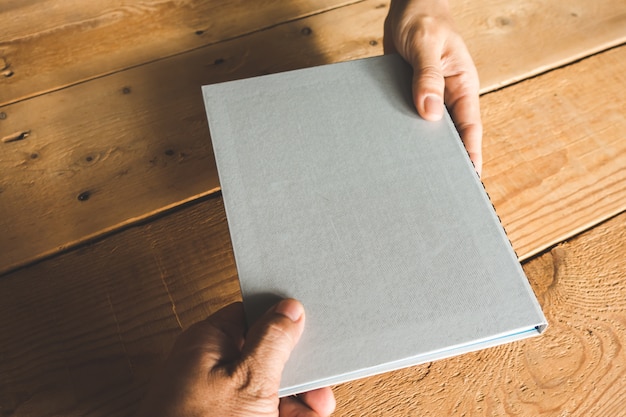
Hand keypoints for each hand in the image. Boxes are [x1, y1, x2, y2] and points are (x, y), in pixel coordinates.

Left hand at [137, 299, 335, 416]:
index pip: (250, 315)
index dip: (281, 320)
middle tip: (320, 387)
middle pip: (264, 355)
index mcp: (208, 342)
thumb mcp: (250, 380)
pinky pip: (256, 409)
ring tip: (318, 410)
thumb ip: (272, 341)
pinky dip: (282, 414)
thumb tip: (289, 309)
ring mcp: (215, 397)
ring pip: (265, 388)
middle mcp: (209, 366)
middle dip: (297, 371)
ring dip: (296, 399)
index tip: (311, 328)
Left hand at [384, 0, 482, 174]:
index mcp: (462, 85)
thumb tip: (429, 112)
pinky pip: (405, 117)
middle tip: (436, 187)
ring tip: (411, 175)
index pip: (470, 126)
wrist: (406, 5)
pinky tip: (390, 148)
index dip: (471, 152)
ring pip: (426, 129)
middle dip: (445, 158)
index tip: (470, 178)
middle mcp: (447, 95)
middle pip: (449, 134)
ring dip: (419, 147)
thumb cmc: (424, 18)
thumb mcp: (427, 45)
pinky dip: (401, 131)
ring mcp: (427, 96)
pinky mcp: (408, 94)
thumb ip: (428, 77)